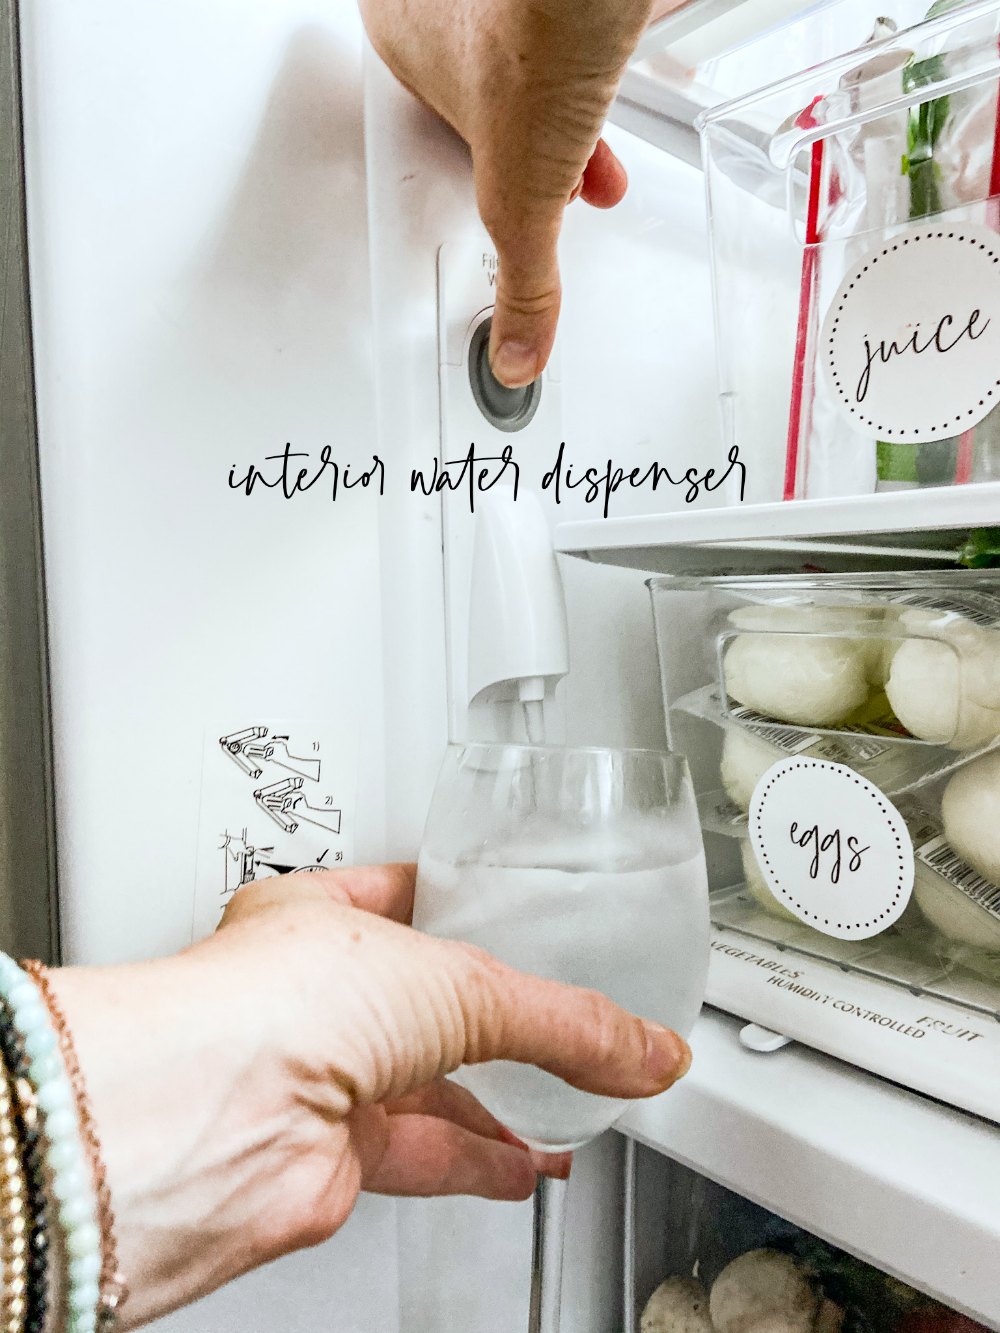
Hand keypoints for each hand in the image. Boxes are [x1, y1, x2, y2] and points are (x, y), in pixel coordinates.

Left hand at [51, 864, 690, 1328]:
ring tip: (571, 1101)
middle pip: (423, 1001)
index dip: (463, 904)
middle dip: (493, 1020)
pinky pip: (420, 1149)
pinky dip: (478, 1157)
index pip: (404, 895)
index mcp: (319, 914)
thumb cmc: (275, 1002)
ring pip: (426, 1083)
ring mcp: (316, 1072)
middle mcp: (308, 992)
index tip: (516, 916)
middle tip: (560, 1024)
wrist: (213, 1119)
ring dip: (500, 1100)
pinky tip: (523, 1163)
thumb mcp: (459, 982)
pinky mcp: (328, 1150)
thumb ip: (565, 1021)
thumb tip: (643, 1049)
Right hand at [360, 0, 688, 386]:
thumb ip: (525, 278)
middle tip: (564, 172)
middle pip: (491, 92)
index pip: (434, 125)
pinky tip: (625, 61)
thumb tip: (516, 351)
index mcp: (400, 43)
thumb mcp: (523, 192)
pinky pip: (578, 18)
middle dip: (540, 147)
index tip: (508, 192)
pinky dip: (605, 51)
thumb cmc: (534, 31)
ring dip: (574, 105)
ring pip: (534, 51)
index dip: (480, 169)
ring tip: (596, 137)